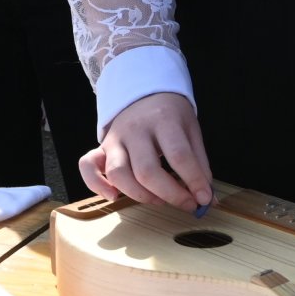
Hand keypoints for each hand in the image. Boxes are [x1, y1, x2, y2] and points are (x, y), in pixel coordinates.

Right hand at [80, 91, 213, 212]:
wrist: (143, 91)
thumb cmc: (170, 114)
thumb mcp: (191, 129)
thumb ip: (199, 163)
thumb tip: (207, 198)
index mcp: (163, 119)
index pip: (178, 155)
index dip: (193, 181)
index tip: (204, 199)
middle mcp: (135, 129)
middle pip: (147, 170)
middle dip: (170, 195)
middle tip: (187, 204)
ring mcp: (115, 138)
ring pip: (119, 174)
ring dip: (141, 195)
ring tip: (159, 200)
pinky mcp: (101, 146)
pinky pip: (88, 166)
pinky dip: (97, 185)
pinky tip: (114, 197)